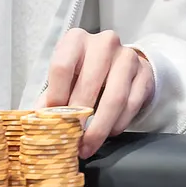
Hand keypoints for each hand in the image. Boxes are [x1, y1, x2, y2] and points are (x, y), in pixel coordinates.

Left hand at [38, 29, 152, 158]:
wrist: (122, 62)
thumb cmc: (86, 70)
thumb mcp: (66, 76)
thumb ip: (52, 96)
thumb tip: (40, 120)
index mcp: (76, 39)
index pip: (62, 67)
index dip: (57, 96)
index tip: (55, 119)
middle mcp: (103, 43)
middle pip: (89, 84)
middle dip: (79, 118)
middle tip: (73, 142)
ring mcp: (127, 57)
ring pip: (114, 98)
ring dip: (100, 128)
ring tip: (89, 146)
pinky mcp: (145, 73)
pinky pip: (132, 104)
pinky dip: (118, 124)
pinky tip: (109, 133)